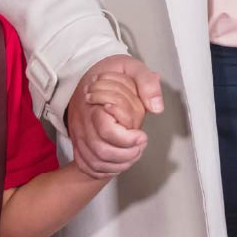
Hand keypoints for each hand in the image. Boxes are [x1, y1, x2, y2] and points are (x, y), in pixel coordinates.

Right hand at [66, 55, 164, 179]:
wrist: (89, 78)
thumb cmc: (111, 74)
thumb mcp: (130, 67)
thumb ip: (146, 83)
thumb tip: (157, 107)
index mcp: (94, 104)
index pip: (107, 131)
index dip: (128, 139)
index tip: (142, 135)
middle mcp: (83, 123)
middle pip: (102, 151)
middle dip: (127, 154)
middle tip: (141, 145)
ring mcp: (79, 135)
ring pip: (95, 162)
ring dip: (119, 164)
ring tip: (134, 153)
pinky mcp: (79, 144)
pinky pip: (88, 165)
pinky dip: (106, 170)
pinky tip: (120, 162)